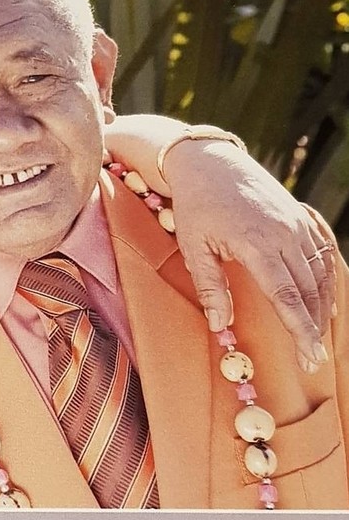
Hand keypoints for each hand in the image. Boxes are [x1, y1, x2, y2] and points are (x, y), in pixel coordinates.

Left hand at [163, 140, 336, 372]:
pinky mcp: (300, 215)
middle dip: (313, 326)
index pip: (286, 296)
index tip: (309, 356)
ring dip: (322, 305)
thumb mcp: (192, 246)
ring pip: (320, 272)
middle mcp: (284, 233)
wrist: (208, 161)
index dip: (300, 329)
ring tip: (318, 334)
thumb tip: (219, 324)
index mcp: (257, 244)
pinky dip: (327, 278)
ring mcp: (296, 222)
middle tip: (313, 358)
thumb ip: (209, 286)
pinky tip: (324, 299)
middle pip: (308, 290)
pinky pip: (322, 252)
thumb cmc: (195, 204)